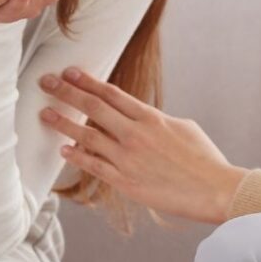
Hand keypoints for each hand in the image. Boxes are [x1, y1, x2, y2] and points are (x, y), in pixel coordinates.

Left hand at [36, 68, 249, 223]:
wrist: (215, 189)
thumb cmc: (204, 158)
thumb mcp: (183, 127)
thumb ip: (157, 121)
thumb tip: (141, 119)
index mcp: (151, 117)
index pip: (111, 93)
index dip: (86, 81)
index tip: (68, 72)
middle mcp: (135, 134)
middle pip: (93, 108)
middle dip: (66, 92)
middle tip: (45, 82)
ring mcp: (128, 158)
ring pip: (87, 136)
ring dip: (63, 123)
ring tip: (45, 113)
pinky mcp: (126, 182)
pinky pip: (94, 167)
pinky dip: (77, 156)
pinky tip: (63, 149)